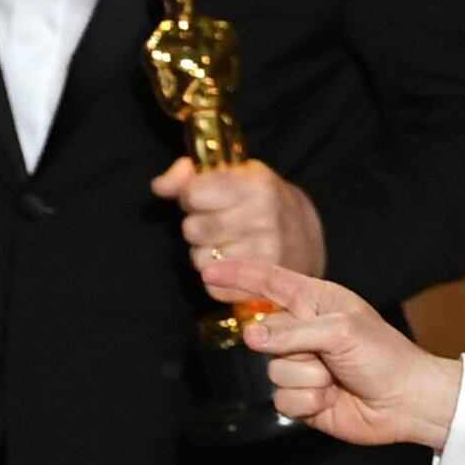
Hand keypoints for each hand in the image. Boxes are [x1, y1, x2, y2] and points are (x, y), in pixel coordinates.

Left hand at [153, 157, 325, 278]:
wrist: (304, 238)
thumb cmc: (260, 201)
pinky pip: (209, 286)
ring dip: (206, 253)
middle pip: (192, 228)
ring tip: (230, 243)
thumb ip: (190, 175)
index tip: (208, 196)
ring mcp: (264, 256)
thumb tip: (160, 187)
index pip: (193, 193)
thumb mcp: (234, 175)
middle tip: (221, 221)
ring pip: (198, 258)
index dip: (193, 195)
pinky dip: (216, 277)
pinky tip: (234, 265)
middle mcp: (264, 221)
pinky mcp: (258, 288)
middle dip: (198, 225)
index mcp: (258, 187)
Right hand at [200, 257, 460, 448]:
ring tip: (336, 378)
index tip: (209, 271)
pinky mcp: (301, 396)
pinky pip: (281, 398)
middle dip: (295, 349)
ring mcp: (301, 364)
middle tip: (329, 355)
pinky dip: (309, 401)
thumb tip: (250, 335)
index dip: (239, 276)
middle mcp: (303, 331)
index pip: (269, 283)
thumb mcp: (341, 331)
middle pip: (264, 335)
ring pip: (272, 371)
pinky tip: (332, 398)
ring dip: (308, 379)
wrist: (406, 401)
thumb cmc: (384, 356)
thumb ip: (293, 331)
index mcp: (316, 302)